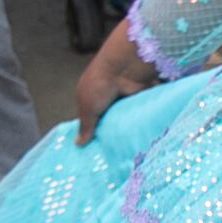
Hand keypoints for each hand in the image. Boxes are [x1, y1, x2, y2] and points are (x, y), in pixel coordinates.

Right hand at [74, 18, 157, 143]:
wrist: (124, 68)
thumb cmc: (100, 85)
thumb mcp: (87, 108)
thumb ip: (85, 126)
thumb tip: (78, 143)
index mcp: (93, 96)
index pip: (94, 117)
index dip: (95, 131)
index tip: (99, 149)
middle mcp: (110, 96)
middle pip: (112, 119)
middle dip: (114, 132)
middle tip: (117, 154)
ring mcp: (127, 97)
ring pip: (128, 118)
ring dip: (129, 127)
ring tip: (132, 149)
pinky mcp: (141, 97)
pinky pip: (142, 113)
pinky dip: (143, 121)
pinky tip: (143, 137)